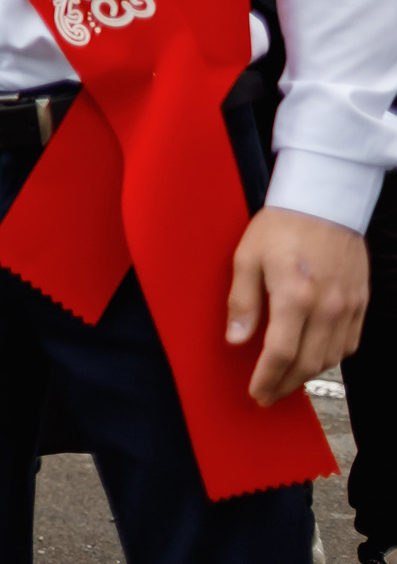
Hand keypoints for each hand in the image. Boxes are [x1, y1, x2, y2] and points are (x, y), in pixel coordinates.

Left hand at [231, 206, 369, 404]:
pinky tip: (315, 359)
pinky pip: (350, 343)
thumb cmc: (281, 226)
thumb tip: (236, 340)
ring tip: (286, 381)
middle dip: (285, 385)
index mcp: (295, 296)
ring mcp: (348, 306)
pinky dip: (331, 358)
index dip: (268, 379)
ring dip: (308, 375)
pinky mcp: (361, 301)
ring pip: (331, 357)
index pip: (281, 353)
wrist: (324, 201)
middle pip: (308, 363)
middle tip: (267, 395)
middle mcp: (327, 307)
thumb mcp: (246, 258)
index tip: (256, 393)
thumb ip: (242, 302)